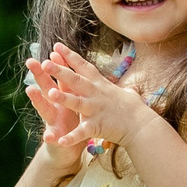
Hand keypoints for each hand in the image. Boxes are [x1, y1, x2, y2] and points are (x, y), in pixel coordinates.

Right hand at [22, 52, 86, 172]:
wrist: (66, 151)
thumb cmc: (70, 125)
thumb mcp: (72, 103)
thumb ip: (69, 88)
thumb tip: (70, 67)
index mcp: (62, 98)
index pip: (58, 78)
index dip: (56, 65)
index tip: (53, 51)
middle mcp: (54, 107)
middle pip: (46, 88)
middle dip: (39, 75)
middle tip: (31, 62)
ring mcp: (52, 123)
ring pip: (45, 109)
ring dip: (38, 100)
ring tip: (30, 90)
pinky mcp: (55, 140)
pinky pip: (53, 138)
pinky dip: (51, 138)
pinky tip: (49, 136)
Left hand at [41, 43, 156, 150]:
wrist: (142, 126)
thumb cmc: (135, 110)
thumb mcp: (127, 94)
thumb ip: (122, 90)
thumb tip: (127, 89)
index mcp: (101, 85)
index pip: (83, 67)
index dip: (69, 56)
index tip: (56, 45)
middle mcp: (96, 95)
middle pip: (76, 81)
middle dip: (60, 71)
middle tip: (45, 62)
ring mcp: (96, 110)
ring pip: (77, 103)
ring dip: (64, 98)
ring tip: (49, 93)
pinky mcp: (97, 127)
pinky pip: (82, 132)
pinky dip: (71, 137)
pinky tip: (60, 141)